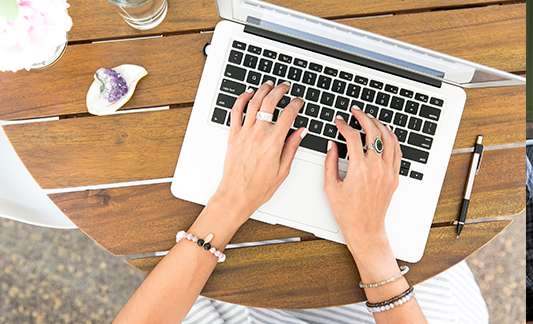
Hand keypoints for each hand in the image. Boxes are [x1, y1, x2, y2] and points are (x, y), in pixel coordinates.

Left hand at [210, 81, 305, 225]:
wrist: (236, 194)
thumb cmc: (258, 187)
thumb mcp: (283, 170)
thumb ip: (292, 147)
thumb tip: (301, 131)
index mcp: (273, 143)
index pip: (288, 115)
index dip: (296, 104)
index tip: (299, 102)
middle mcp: (258, 134)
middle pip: (270, 103)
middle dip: (280, 91)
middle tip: (285, 87)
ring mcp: (244, 133)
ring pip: (253, 103)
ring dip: (262, 90)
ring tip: (269, 85)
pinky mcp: (233, 135)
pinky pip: (236, 112)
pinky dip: (241, 99)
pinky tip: (248, 94)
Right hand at [324, 106, 401, 254]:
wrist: (365, 229)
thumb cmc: (347, 212)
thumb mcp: (330, 187)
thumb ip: (330, 162)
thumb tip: (332, 144)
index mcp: (359, 169)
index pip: (353, 137)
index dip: (344, 125)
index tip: (339, 121)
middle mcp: (376, 168)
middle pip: (373, 133)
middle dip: (364, 118)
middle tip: (356, 111)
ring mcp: (388, 172)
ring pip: (388, 139)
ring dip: (379, 125)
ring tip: (371, 118)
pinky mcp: (394, 177)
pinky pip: (397, 152)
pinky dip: (392, 139)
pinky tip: (386, 133)